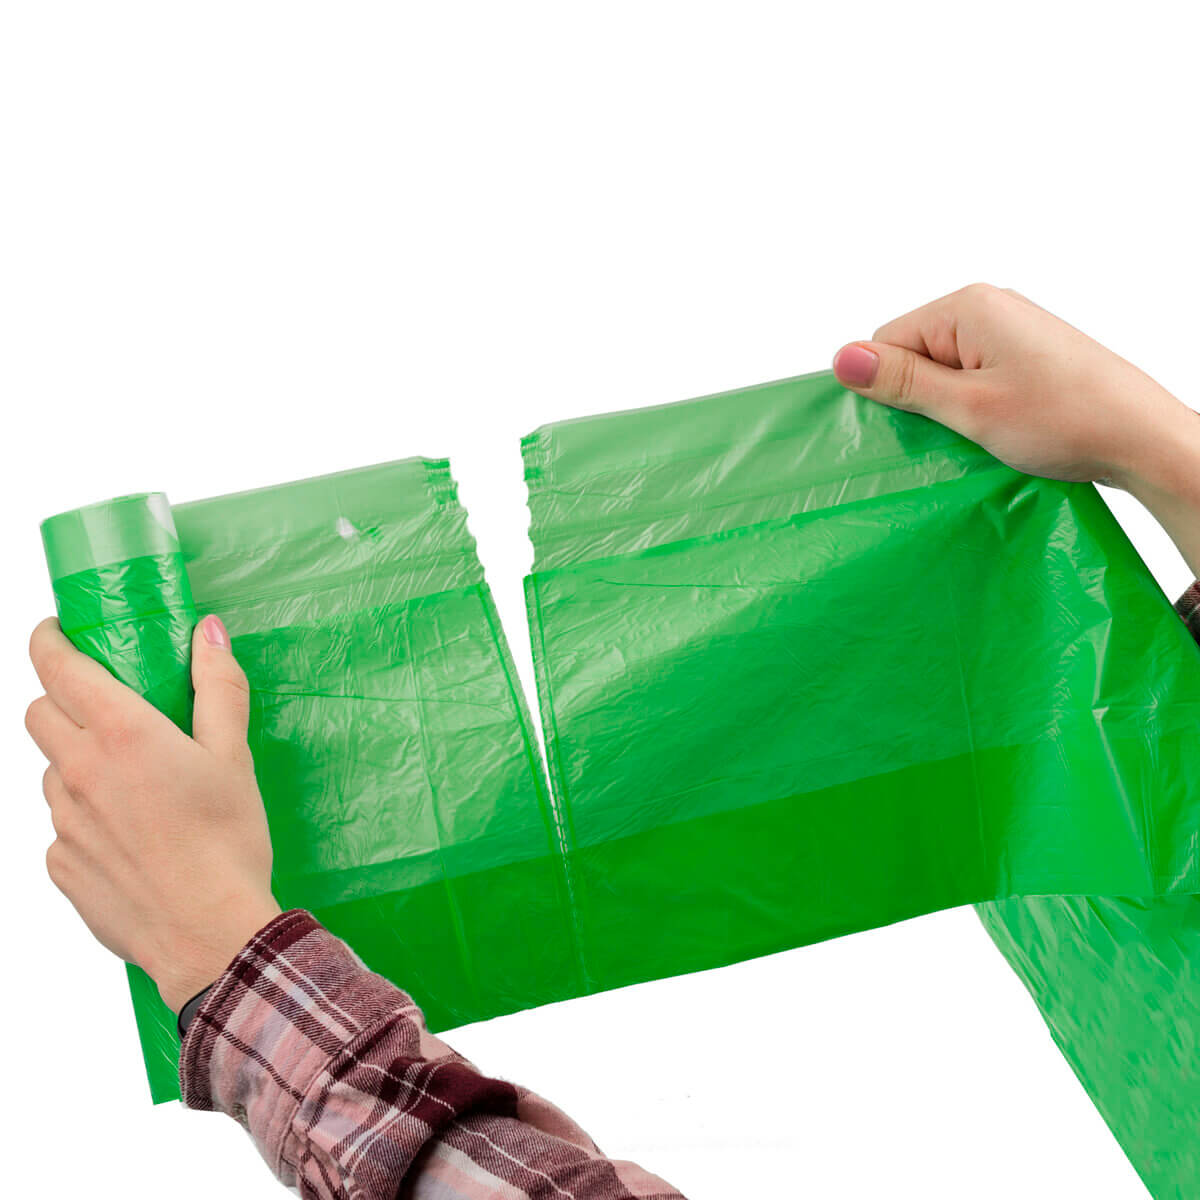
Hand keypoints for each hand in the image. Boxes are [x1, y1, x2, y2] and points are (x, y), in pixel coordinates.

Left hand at [25, 614, 280, 1012]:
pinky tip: (128, 834)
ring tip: (129, 781)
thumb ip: (218, 686)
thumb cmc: (228, 842)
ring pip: (48, 770)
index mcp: (121, 734)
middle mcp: (78, 771)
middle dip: (61, 698)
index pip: (56, 667)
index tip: (57, 631)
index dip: (48, 640)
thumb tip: (207, 631)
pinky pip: (59, 824)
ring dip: (74, 761)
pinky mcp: (60, 865)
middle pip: (37, 713)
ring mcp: (62, 821)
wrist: (208, 935)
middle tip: (104, 706)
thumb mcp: (234, 756)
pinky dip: (83, 815)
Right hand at [833, 283, 1199, 575]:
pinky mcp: (1025, 354)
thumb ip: (903, 382)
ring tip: (985, 431)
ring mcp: (1009, 330)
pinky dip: (974, 407)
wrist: (1142, 438)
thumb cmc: (1065, 419)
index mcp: (968, 307)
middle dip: (923, 398)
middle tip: (959, 430)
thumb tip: (841, 358)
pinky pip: (972, 377)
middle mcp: (988, 308)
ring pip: (943, 371)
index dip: (893, 389)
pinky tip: (999, 429)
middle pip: (914, 354)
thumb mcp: (969, 407)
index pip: (887, 342)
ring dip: (950, 408)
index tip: (924, 423)